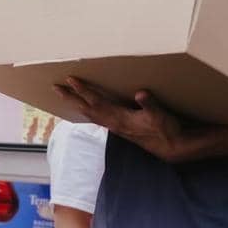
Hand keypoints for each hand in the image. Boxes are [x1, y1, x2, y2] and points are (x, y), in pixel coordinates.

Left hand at [55, 78, 185, 161]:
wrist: (171, 147)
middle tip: (56, 87)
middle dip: (71, 98)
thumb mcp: (161, 116)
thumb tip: (141, 94)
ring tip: (66, 95)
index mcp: (120, 118)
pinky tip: (86, 107)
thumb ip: (150, 104)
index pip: (97, 102)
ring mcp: (116, 126)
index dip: (83, 90)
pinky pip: (98, 117)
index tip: (71, 80)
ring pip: (91, 114)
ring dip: (77, 103)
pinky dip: (88, 110)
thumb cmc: (167, 130)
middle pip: (87, 109)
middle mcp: (114, 123)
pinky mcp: (120, 128)